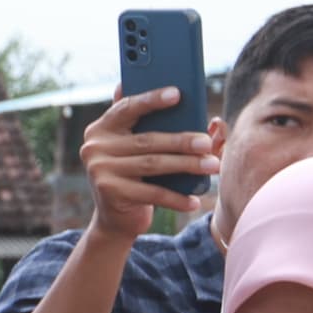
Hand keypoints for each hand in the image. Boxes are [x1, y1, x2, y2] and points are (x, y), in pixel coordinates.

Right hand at [75, 90, 217, 244]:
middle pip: (147, 140)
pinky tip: (194, 201)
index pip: (128, 108)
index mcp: (103, 128)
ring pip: (152, 164)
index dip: (151, 99)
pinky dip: (176, 198)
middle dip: (182, 141)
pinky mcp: (110, 193)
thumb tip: (218, 123)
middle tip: (207, 143)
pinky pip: (151, 193)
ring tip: (212, 166)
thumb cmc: (139, 176)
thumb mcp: (146, 151)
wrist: (115, 218)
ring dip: (186, 165)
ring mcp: (99, 170)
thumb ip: (172, 131)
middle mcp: (95, 146)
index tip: (177, 93)